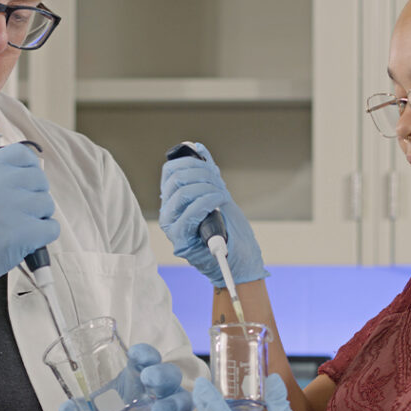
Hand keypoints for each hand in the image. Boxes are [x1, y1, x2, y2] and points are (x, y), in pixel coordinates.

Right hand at [0, 119, 59, 297]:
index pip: (25, 156)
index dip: (25, 169)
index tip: (17, 183)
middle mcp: (0, 187)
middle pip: (39, 180)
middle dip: (31, 193)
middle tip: (14, 206)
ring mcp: (14, 212)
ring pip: (47, 204)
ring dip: (37, 214)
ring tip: (16, 222)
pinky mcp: (24, 237)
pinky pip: (52, 227)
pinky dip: (43, 234)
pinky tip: (26, 236)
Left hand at [60, 344, 199, 410]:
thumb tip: (65, 409)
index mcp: (137, 381)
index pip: (147, 359)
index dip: (145, 354)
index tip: (136, 355)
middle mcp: (158, 393)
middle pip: (170, 375)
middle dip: (163, 374)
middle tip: (149, 378)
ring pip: (184, 399)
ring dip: (172, 402)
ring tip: (157, 410)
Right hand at [159, 142, 267, 286]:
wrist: (242, 263)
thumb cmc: (232, 232)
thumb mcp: (220, 196)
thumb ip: (208, 174)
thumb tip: (198, 148)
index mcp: (174, 201)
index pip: (170, 171)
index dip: (189, 161)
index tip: (209, 166)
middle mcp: (169, 213)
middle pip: (174, 179)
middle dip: (200, 173)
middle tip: (218, 182)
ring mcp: (172, 228)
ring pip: (181, 194)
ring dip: (206, 188)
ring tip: (221, 195)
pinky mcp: (180, 241)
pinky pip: (189, 213)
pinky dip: (208, 201)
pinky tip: (220, 203)